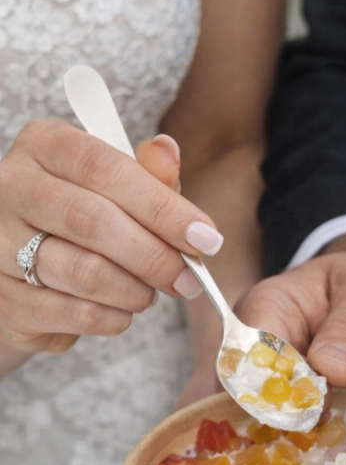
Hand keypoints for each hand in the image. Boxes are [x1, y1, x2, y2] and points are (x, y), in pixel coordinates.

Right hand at [0, 122, 222, 353]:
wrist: (24, 266)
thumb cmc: (83, 216)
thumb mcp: (117, 186)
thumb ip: (147, 174)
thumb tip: (168, 151)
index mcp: (44, 145)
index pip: (107, 170)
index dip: (163, 208)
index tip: (206, 239)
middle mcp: (10, 187)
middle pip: (94, 222)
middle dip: (156, 256)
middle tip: (189, 279)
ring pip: (85, 272)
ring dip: (136, 291)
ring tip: (151, 292)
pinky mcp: (2, 297)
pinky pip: (73, 313)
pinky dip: (113, 318)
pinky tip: (122, 311)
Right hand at [235, 231, 345, 464]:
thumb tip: (331, 368)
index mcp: (264, 316)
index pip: (244, 366)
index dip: (264, 402)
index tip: (296, 429)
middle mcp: (259, 362)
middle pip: (231, 412)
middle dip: (243, 456)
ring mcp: (278, 396)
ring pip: (251, 440)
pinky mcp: (301, 422)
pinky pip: (287, 452)